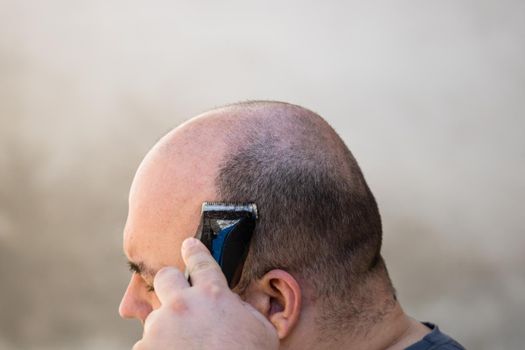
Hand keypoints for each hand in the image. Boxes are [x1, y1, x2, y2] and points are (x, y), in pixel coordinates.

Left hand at [132, 238, 278, 349]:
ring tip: (185, 343)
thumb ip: (244, 309)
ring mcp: (160, 327)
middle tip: (180, 297)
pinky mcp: (146, 348)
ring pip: (157, 316)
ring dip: (167, 326)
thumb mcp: (260, 328)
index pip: (201, 261)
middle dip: (171, 282)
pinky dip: (158, 349)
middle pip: (166, 276)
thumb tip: (236, 304)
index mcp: (213, 295)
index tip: (188, 244)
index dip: (194, 250)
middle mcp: (183, 304)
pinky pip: (147, 343)